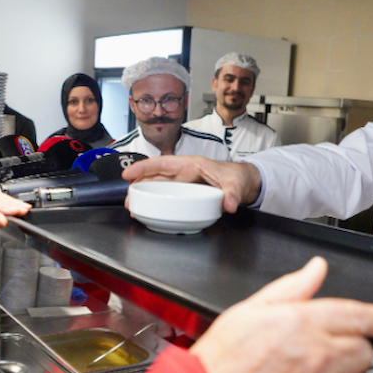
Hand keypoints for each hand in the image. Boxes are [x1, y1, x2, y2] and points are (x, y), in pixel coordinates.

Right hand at [122, 155, 262, 212]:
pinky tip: (148, 208)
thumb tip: (229, 204)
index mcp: (192, 165)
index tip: (128, 174)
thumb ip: (233, 194)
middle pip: (155, 176)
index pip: (162, 164)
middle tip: (127, 198)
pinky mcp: (186, 192)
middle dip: (138, 184)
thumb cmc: (239, 177)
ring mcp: (184, 182)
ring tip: (132, 205)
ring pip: (158, 185)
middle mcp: (184, 172)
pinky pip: (166, 194)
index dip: (143, 167)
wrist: (245, 182)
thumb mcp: (237, 184)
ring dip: (144, 193)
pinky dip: (155, 200)